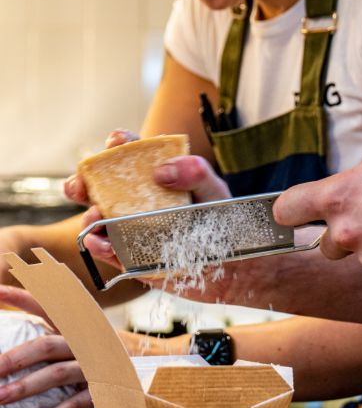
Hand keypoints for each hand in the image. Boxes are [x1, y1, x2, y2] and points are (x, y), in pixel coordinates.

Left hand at [0, 285, 90, 407]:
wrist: (140, 377)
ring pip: (57, 374)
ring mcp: (94, 367)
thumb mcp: (79, 336)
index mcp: (78, 324)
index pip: (49, 306)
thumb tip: (9, 336)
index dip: (23, 297)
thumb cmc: (96, 356)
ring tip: (0, 398)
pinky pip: (73, 405)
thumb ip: (49, 331)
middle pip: (48, 345)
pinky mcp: (101, 392)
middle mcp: (86, 342)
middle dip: (16, 357)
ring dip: (27, 386)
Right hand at [65, 130, 230, 267]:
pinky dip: (101, 247)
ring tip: (95, 218)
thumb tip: (162, 170)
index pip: (132, 155)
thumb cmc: (223, 221)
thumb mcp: (214, 191)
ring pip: (99, 220)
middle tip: (81, 184)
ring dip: (90, 217)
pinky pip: (110, 252)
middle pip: (102, 187)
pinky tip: (101, 242)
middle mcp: (139, 201)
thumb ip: (197, 173)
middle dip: (85, 182)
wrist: (234, 265)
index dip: (119, 146)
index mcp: (157, 178)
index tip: (114, 142)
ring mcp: (131, 230)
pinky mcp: (132, 258)